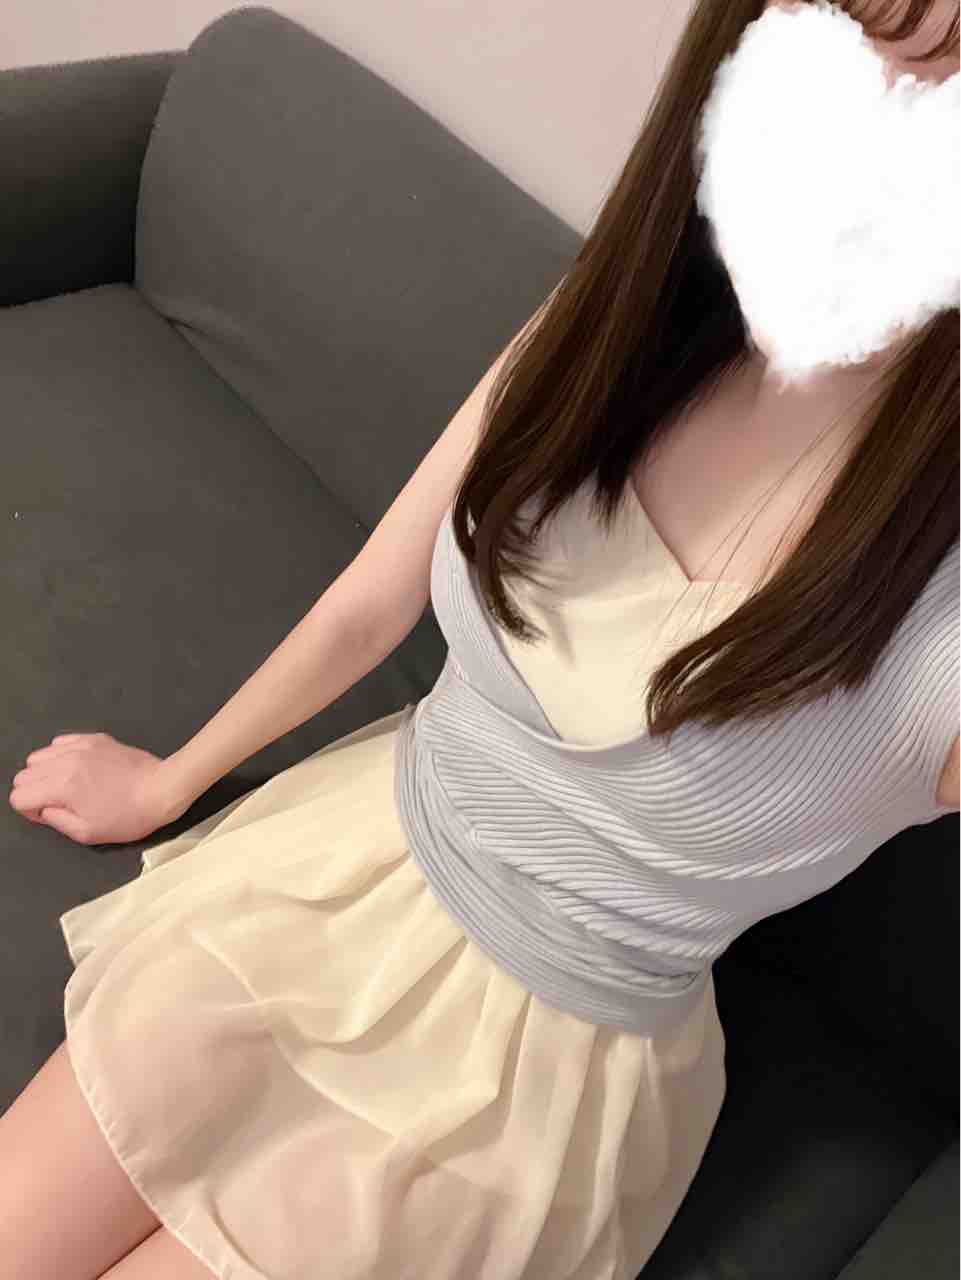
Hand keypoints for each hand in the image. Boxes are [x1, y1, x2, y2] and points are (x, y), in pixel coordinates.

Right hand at [8, 733, 190, 845]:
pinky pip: (60, 742)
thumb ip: (55, 820)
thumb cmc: (128, 816)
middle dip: (35, 791)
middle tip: (61, 802)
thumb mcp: (87, 832)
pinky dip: (60, 755)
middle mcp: (66, 760)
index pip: (19, 796)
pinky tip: (78, 768)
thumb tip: (41, 808)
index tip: (52, 814)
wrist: (162, 789)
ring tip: (69, 784)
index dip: (30, 810)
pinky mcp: (95, 738)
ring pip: (39, 756)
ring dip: (45, 772)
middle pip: (24, 774)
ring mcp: (80, 746)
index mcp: (62, 786)